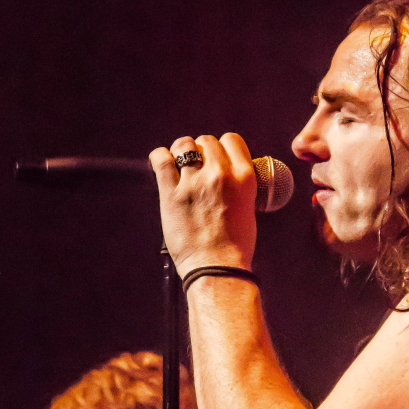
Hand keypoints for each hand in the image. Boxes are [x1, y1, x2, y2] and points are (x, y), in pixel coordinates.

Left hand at [149, 132, 257, 277]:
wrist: (217, 268)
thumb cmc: (235, 245)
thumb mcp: (248, 206)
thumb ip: (237, 185)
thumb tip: (225, 171)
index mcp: (244, 177)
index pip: (231, 140)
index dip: (223, 146)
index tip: (218, 157)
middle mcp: (220, 174)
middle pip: (207, 142)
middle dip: (202, 151)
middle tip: (198, 166)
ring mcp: (194, 183)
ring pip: (184, 145)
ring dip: (182, 151)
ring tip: (181, 163)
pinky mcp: (171, 193)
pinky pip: (161, 159)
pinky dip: (160, 157)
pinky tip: (163, 163)